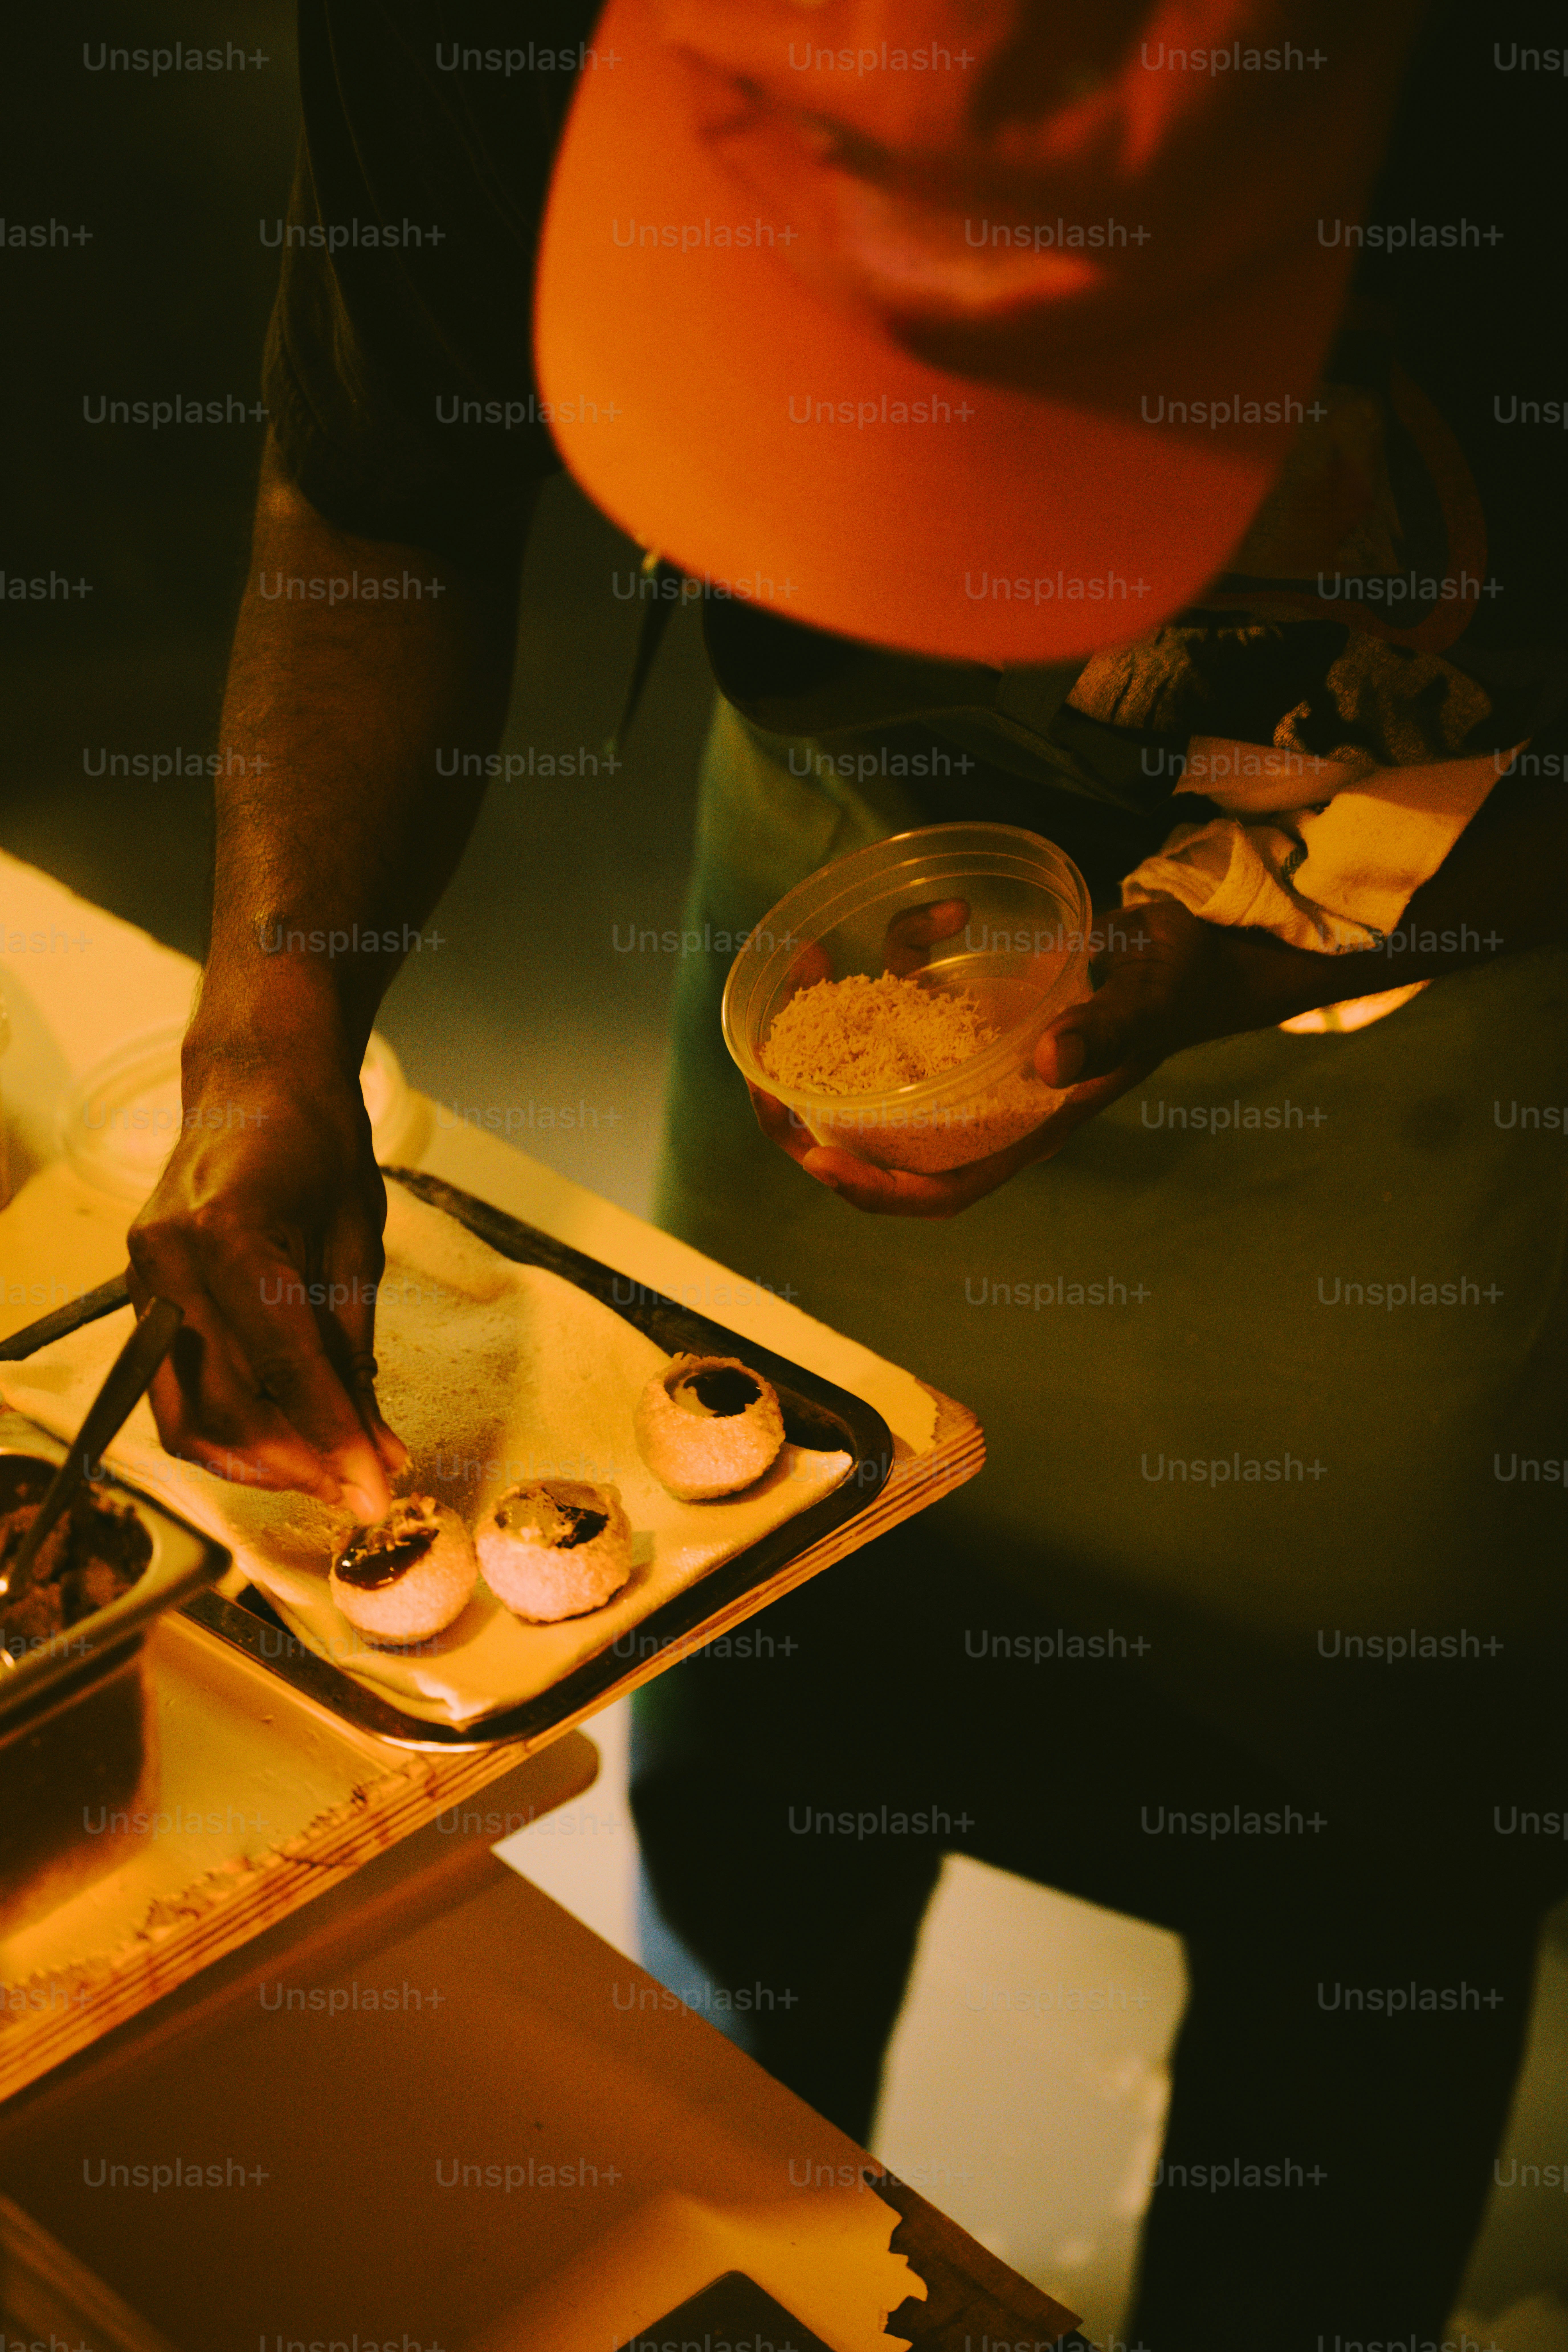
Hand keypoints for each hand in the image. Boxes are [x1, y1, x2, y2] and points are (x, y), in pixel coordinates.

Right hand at [127, 1047, 405, 1512]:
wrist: (255, 1081)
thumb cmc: (317, 1143)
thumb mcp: (356, 1243)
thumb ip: (353, 1351)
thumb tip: (376, 1450)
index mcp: (229, 1236)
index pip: (285, 1369)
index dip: (333, 1441)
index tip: (377, 1493)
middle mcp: (169, 1263)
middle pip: (223, 1408)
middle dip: (296, 1465)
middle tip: (360, 1488)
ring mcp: (143, 1281)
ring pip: (185, 1416)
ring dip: (257, 1460)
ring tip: (327, 1472)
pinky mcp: (140, 1296)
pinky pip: (175, 1388)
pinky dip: (228, 1426)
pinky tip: (285, 1437)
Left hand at [750, 896, 1332, 1217]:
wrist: (1212, 943)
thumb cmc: (1191, 977)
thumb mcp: (1156, 996)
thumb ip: (1111, 1030)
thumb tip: (1053, 1065)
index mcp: (1032, 1124)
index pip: (941, 1190)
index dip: (875, 1190)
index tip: (816, 1158)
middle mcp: (996, 1101)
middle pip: (885, 1141)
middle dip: (814, 1116)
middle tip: (761, 1075)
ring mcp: (983, 1055)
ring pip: (884, 1062)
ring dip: (837, 1019)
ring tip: (808, 959)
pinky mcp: (982, 1005)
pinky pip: (922, 990)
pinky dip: (911, 947)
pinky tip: (940, 902)